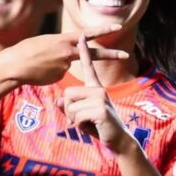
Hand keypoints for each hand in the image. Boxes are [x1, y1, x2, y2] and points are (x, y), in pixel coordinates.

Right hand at [0, 24, 127, 85]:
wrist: (14, 66)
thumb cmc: (26, 51)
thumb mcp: (46, 41)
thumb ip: (61, 46)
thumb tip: (69, 57)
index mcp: (64, 39)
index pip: (88, 34)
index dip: (104, 29)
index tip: (117, 26)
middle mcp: (68, 52)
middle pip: (94, 54)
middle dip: (111, 54)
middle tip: (126, 54)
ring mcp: (65, 65)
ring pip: (67, 65)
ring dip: (56, 64)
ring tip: (39, 64)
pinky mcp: (61, 76)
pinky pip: (59, 73)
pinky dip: (51, 72)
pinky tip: (40, 71)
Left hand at [61, 35, 135, 154]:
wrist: (118, 140)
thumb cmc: (100, 127)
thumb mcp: (81, 116)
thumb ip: (68, 108)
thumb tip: (57, 101)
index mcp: (95, 87)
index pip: (88, 66)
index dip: (85, 51)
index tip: (82, 35)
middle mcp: (99, 89)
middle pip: (68, 93)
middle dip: (69, 110)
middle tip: (80, 120)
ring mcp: (101, 98)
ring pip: (71, 106)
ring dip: (74, 119)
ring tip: (88, 123)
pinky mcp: (101, 109)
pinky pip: (77, 115)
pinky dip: (80, 125)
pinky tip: (93, 126)